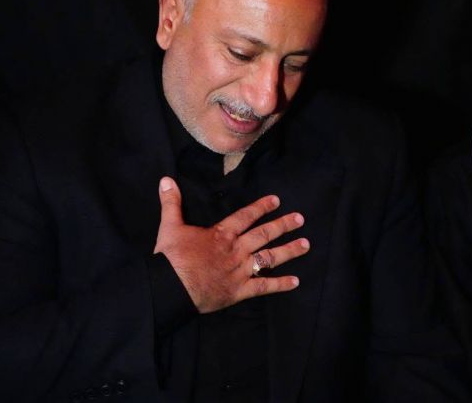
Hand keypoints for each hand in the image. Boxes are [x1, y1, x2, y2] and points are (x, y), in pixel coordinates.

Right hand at [153, 176, 308, 312]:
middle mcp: (236, 250)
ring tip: (305, 245)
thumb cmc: (171, 258)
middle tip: (300, 219)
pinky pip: (263, 287)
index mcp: (222, 234)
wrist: (171, 287)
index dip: (262, 207)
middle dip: (283, 225)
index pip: (246, 216)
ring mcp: (240, 271)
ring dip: (289, 251)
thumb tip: (166, 180)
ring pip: (269, 258)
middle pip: (264, 234)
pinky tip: (295, 282)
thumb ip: (171, 203)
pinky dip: (280, 284)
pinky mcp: (239, 290)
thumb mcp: (170, 226)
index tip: (277, 200)